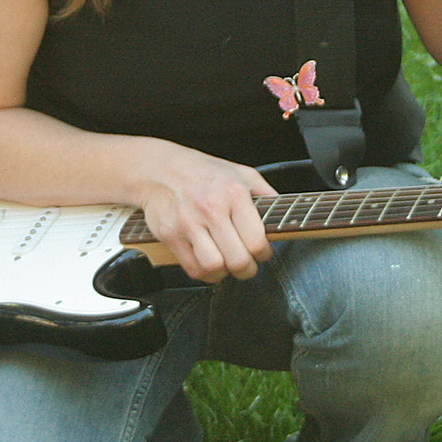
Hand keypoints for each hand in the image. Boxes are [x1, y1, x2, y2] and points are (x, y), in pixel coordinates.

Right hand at [137, 145, 276, 282]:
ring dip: (225, 273)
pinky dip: (204, 273)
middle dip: (247, 269)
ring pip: (214, 267)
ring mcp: (189, 223)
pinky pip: (192, 268)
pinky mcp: (171, 235)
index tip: (262, 253)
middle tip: (247, 265)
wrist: (158, 168)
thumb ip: (265, 193)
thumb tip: (282, 214)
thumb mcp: (241, 172)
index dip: (264, 254)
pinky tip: (209, 262)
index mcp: (233, 193)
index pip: (257, 241)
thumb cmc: (202, 171)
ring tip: (227, 264)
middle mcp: (211, 208)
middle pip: (238, 260)